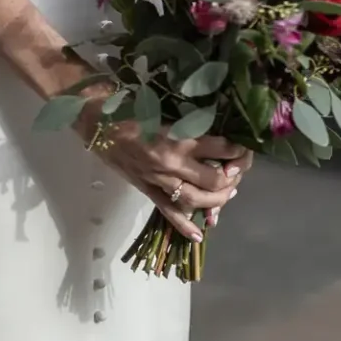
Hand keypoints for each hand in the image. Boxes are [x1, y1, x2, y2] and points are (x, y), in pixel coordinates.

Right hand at [78, 102, 247, 241]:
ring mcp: (159, 179)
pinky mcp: (147, 189)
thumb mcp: (164, 106)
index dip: (239, 150)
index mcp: (178, 137)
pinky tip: (197, 235)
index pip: (221, 148)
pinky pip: (168, 211)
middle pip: (215, 179)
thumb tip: (215, 124)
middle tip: (238, 170)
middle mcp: (172, 162)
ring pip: (196, 199)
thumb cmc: (130, 105)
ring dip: (217, 200)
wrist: (96, 121)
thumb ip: (189, 118)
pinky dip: (183, 224)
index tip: (245, 146)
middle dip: (233, 177)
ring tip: (227, 193)